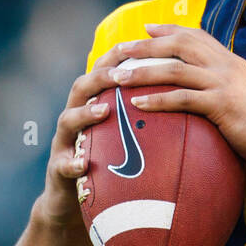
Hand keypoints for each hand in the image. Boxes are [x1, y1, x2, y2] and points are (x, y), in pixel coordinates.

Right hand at [39, 43, 128, 225]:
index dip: (117, 56)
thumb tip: (187, 103)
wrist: (73, 202)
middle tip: (122, 74)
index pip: (102, 73)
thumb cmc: (107, 166)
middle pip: (81, 88)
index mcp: (92, 106)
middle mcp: (74, 118)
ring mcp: (64, 143)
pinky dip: (72, 164)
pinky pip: (63, 165)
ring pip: (67, 120)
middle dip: (100, 77)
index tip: (140, 43)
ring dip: (84, 113)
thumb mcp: (126, 139)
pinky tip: (83, 165)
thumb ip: (146, 119)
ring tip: (103, 111)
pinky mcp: (57, 170)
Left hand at [108, 24, 245, 167]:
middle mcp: (225, 65)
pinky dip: (157, 100)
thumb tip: (208, 90)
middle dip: (146, 46)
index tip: (146, 28)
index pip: (196, 35)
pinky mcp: (221, 104)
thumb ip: (226, 85)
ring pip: (174, 70)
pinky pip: (182, 99)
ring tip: (118, 77)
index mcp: (230, 61)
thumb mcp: (245, 94)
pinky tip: (137, 105)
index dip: (169, 30)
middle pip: (178, 46)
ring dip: (143, 72)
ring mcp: (223, 83)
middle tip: (120, 50)